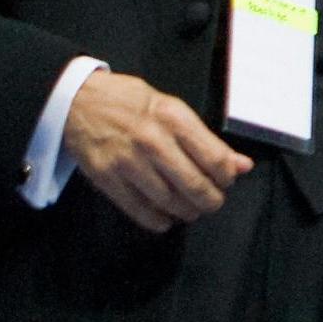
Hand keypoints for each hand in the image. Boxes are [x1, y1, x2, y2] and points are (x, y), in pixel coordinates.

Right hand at [62, 69, 252, 232]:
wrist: (80, 101)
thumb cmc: (133, 104)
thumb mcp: (174, 110)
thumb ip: (208, 140)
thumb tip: (242, 165)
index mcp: (174, 119)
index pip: (214, 158)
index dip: (226, 177)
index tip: (227, 181)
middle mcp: (152, 141)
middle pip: (194, 184)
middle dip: (210, 200)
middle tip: (212, 202)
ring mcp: (127, 161)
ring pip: (168, 201)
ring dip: (186, 211)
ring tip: (191, 209)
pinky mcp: (106, 178)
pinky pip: (137, 208)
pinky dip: (157, 220)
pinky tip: (166, 219)